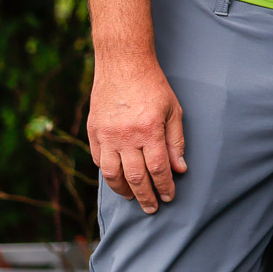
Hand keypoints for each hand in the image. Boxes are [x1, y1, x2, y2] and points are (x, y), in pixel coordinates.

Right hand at [87, 54, 186, 211]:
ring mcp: (106, 135)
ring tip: (133, 197)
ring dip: (123, 190)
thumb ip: (176, 141)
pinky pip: (98, 160)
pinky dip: (108, 172)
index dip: (164, 186)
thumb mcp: (173, 110)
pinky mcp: (93, 131)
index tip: (169, 196)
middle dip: (145, 196)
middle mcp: (126, 136)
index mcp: (149, 130)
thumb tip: (179, 169)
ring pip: (112, 174)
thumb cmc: (152, 85)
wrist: (123, 63)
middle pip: (135, 177)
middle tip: (152, 207)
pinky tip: (117, 178)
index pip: (158, 168)